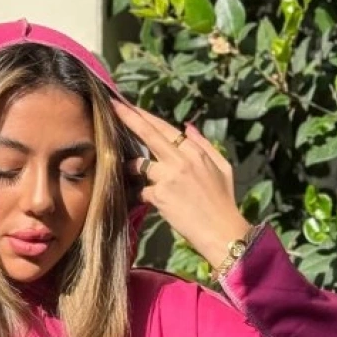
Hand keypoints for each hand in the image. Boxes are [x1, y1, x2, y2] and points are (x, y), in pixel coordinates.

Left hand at [112, 99, 249, 269]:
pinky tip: (142, 199)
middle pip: (150, 134)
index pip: (166, 128)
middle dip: (129, 117)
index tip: (130, 106)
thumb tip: (188, 126)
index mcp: (196, 152)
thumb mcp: (222, 168)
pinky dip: (141, 194)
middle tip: (112, 106)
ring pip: (140, 165)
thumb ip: (204, 145)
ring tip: (127, 171)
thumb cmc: (224, 202)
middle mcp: (181, 160)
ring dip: (132, 167)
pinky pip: (142, 190)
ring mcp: (169, 177)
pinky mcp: (160, 196)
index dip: (146, 116)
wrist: (222, 231)